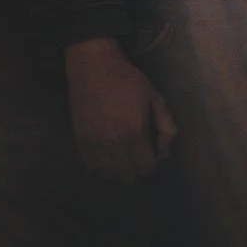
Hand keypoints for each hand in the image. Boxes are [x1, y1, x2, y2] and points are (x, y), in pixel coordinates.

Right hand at [64, 36, 175, 182]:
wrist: (94, 69)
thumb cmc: (128, 81)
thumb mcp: (156, 98)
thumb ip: (166, 126)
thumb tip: (165, 152)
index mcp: (135, 133)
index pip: (146, 169)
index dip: (153, 166)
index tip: (153, 156)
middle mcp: (114, 144)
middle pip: (127, 177)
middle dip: (136, 171)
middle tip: (138, 156)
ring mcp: (94, 145)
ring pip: (108, 175)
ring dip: (118, 171)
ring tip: (123, 158)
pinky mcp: (80, 142)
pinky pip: (90, 168)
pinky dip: (100, 167)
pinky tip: (107, 157)